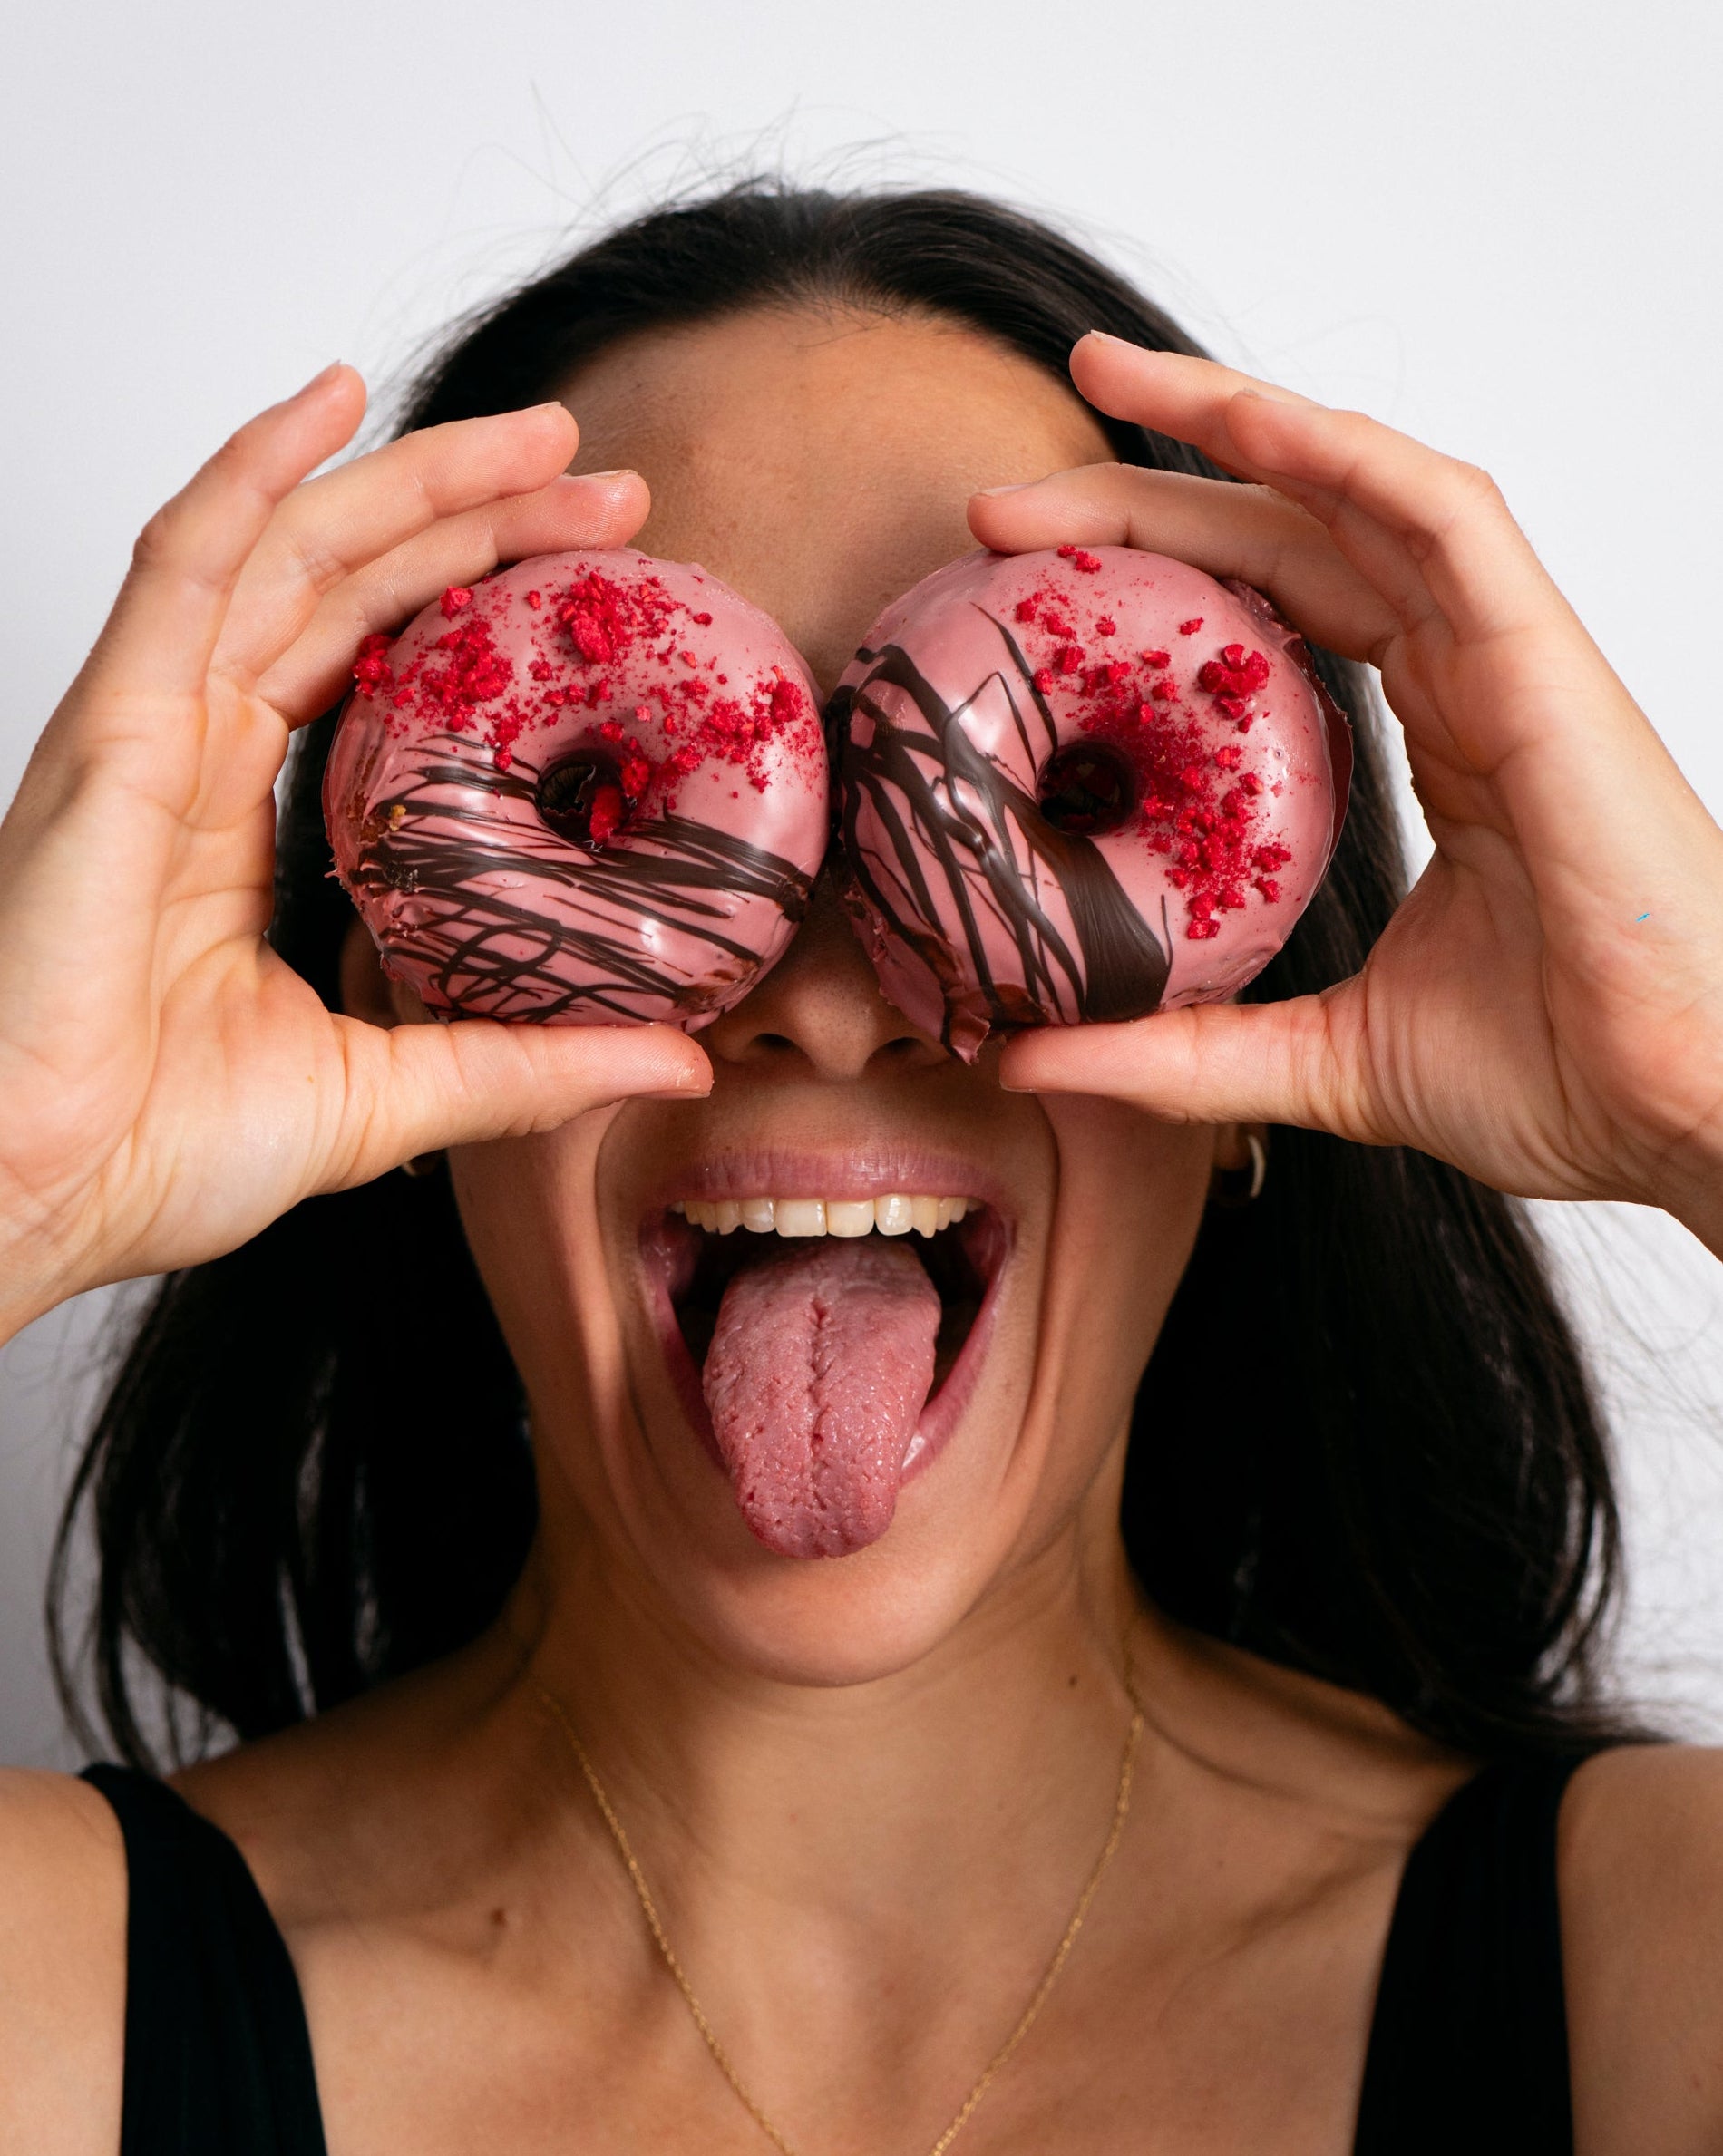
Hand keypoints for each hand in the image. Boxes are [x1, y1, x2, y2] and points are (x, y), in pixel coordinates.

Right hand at [0, 368, 709, 1341]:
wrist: (39, 1196)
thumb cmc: (154, 1149)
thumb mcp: (392, 1093)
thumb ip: (529, 1065)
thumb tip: (678, 1059)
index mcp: (249, 820)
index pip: (375, 655)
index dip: (480, 595)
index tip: (601, 569)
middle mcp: (197, 751)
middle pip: (348, 580)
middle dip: (478, 513)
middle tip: (605, 476)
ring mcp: (148, 730)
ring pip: (287, 548)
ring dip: (411, 476)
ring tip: (540, 433)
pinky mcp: (108, 733)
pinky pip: (181, 566)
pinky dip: (252, 472)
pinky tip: (329, 401)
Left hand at [972, 333, 1722, 1255]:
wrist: (1685, 1116)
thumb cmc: (1557, 1078)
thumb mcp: (1316, 1060)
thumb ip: (1177, 1052)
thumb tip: (1025, 1056)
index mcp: (1426, 741)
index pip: (1270, 611)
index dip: (1153, 577)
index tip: (1024, 581)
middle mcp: (1462, 677)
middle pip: (1288, 533)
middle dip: (1146, 492)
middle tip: (1005, 505)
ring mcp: (1507, 656)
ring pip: (1357, 485)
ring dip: (1227, 421)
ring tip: (1101, 380)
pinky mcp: (1546, 658)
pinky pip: (1444, 513)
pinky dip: (1342, 452)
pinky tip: (1240, 418)